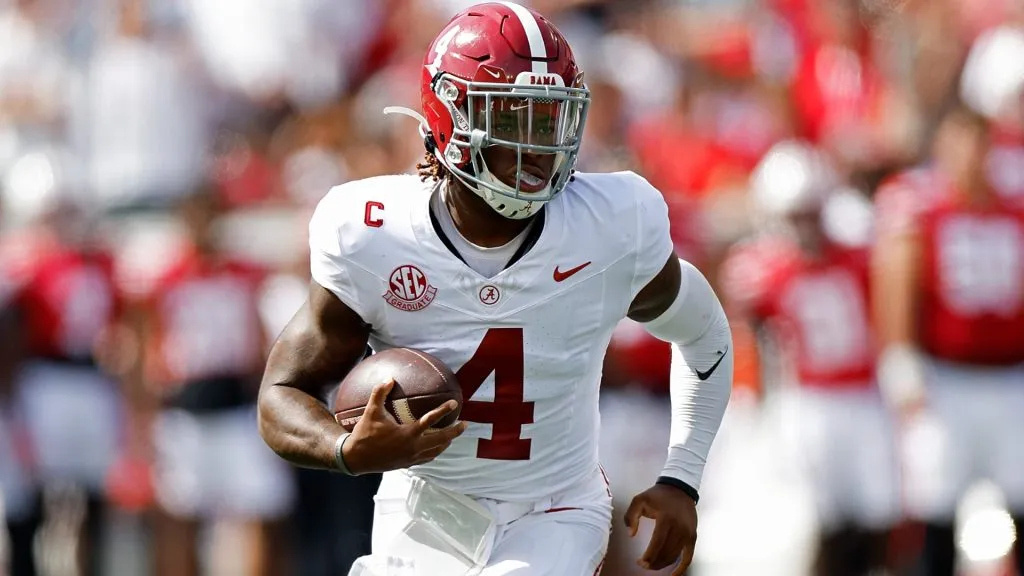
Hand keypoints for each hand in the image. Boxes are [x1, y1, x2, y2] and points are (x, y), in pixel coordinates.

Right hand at [343, 379, 467, 474]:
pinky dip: (435, 451)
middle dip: (455, 432)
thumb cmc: (364, 433)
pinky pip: (427, 458)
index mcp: (408, 434)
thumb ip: (380, 393)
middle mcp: (413, 447)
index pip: (430, 420)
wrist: (356, 459)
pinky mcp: (408, 464)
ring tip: (454, 435)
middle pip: (441, 439)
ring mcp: (412, 457)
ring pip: (436, 450)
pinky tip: (436, 447)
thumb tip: (389, 378)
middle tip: (465, 424)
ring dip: (446, 442)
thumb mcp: (371, 411)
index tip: (455, 403)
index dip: (443, 411)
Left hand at [625, 484, 697, 574]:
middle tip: (643, 565)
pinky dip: (681, 568)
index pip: (657, 543)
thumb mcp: (639, 500)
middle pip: (666, 552)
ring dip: (662, 564)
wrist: (679, 488)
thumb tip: (631, 534)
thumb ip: (630, 516)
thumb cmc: (658, 495)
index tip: (640, 562)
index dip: (649, 556)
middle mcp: (679, 527)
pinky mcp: (693, 537)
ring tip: (652, 565)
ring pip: (675, 556)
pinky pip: (688, 557)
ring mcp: (688, 533)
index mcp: (666, 518)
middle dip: (653, 562)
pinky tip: (672, 575)